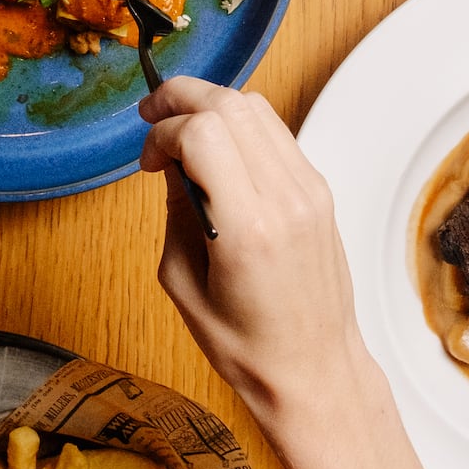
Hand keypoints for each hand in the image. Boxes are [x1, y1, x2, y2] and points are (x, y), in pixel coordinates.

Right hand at [138, 77, 372, 421]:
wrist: (315, 369)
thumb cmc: (248, 345)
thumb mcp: (183, 282)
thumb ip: (176, 211)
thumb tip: (171, 161)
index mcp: (248, 229)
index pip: (202, 134)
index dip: (162, 132)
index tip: (147, 159)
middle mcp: (286, 199)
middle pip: (230, 105)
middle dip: (182, 99)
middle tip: (153, 118)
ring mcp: (310, 191)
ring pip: (257, 108)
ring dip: (211, 107)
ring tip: (183, 132)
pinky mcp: (320, 191)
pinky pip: (276, 133)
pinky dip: (240, 127)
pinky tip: (218, 152)